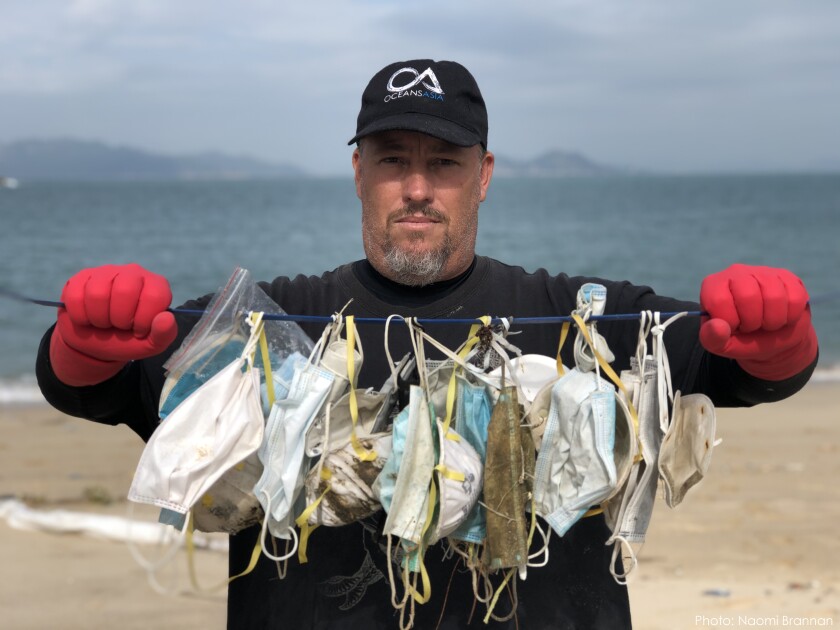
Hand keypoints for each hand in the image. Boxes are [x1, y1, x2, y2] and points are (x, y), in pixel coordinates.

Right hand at [50, 264, 177, 385]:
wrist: (96, 343)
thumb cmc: (128, 339)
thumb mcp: (151, 344)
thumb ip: (164, 334)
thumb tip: (166, 318)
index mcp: (156, 286)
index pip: (154, 296)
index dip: (144, 320)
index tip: (138, 330)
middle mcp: (133, 273)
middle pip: (124, 291)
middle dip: (119, 319)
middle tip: (119, 326)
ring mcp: (106, 272)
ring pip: (97, 293)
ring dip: (99, 319)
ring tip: (103, 323)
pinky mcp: (82, 277)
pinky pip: (76, 295)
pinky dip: (80, 316)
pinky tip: (87, 318)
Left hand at [699, 264, 816, 380]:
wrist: (770, 338)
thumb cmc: (740, 339)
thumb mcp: (721, 344)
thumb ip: (712, 338)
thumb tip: (718, 327)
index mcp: (713, 286)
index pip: (719, 300)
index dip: (730, 322)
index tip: (733, 327)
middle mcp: (736, 272)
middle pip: (748, 296)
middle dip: (753, 322)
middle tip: (752, 327)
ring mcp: (763, 272)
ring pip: (774, 296)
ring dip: (773, 321)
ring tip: (766, 324)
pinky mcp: (787, 277)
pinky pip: (796, 298)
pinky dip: (791, 316)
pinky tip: (782, 317)